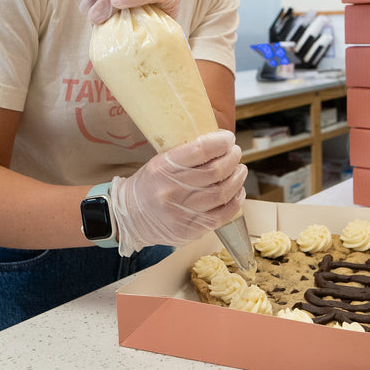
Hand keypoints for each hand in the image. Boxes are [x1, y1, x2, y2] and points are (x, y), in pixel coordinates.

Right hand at [109, 130, 246, 254]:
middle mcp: (172, 191)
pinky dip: (235, 201)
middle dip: (232, 158)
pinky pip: (222, 215)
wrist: (129, 217)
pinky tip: (238, 191)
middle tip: (236, 152)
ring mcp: (181, 213)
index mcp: (162, 168)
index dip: (220, 142)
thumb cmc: (148, 185)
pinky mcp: (190, 230)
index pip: (200, 150)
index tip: (228, 138)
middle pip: (216, 171)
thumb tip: (219, 143)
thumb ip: (186, 154)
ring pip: (222, 193)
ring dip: (237, 178)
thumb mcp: (159, 162)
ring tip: (240, 169)